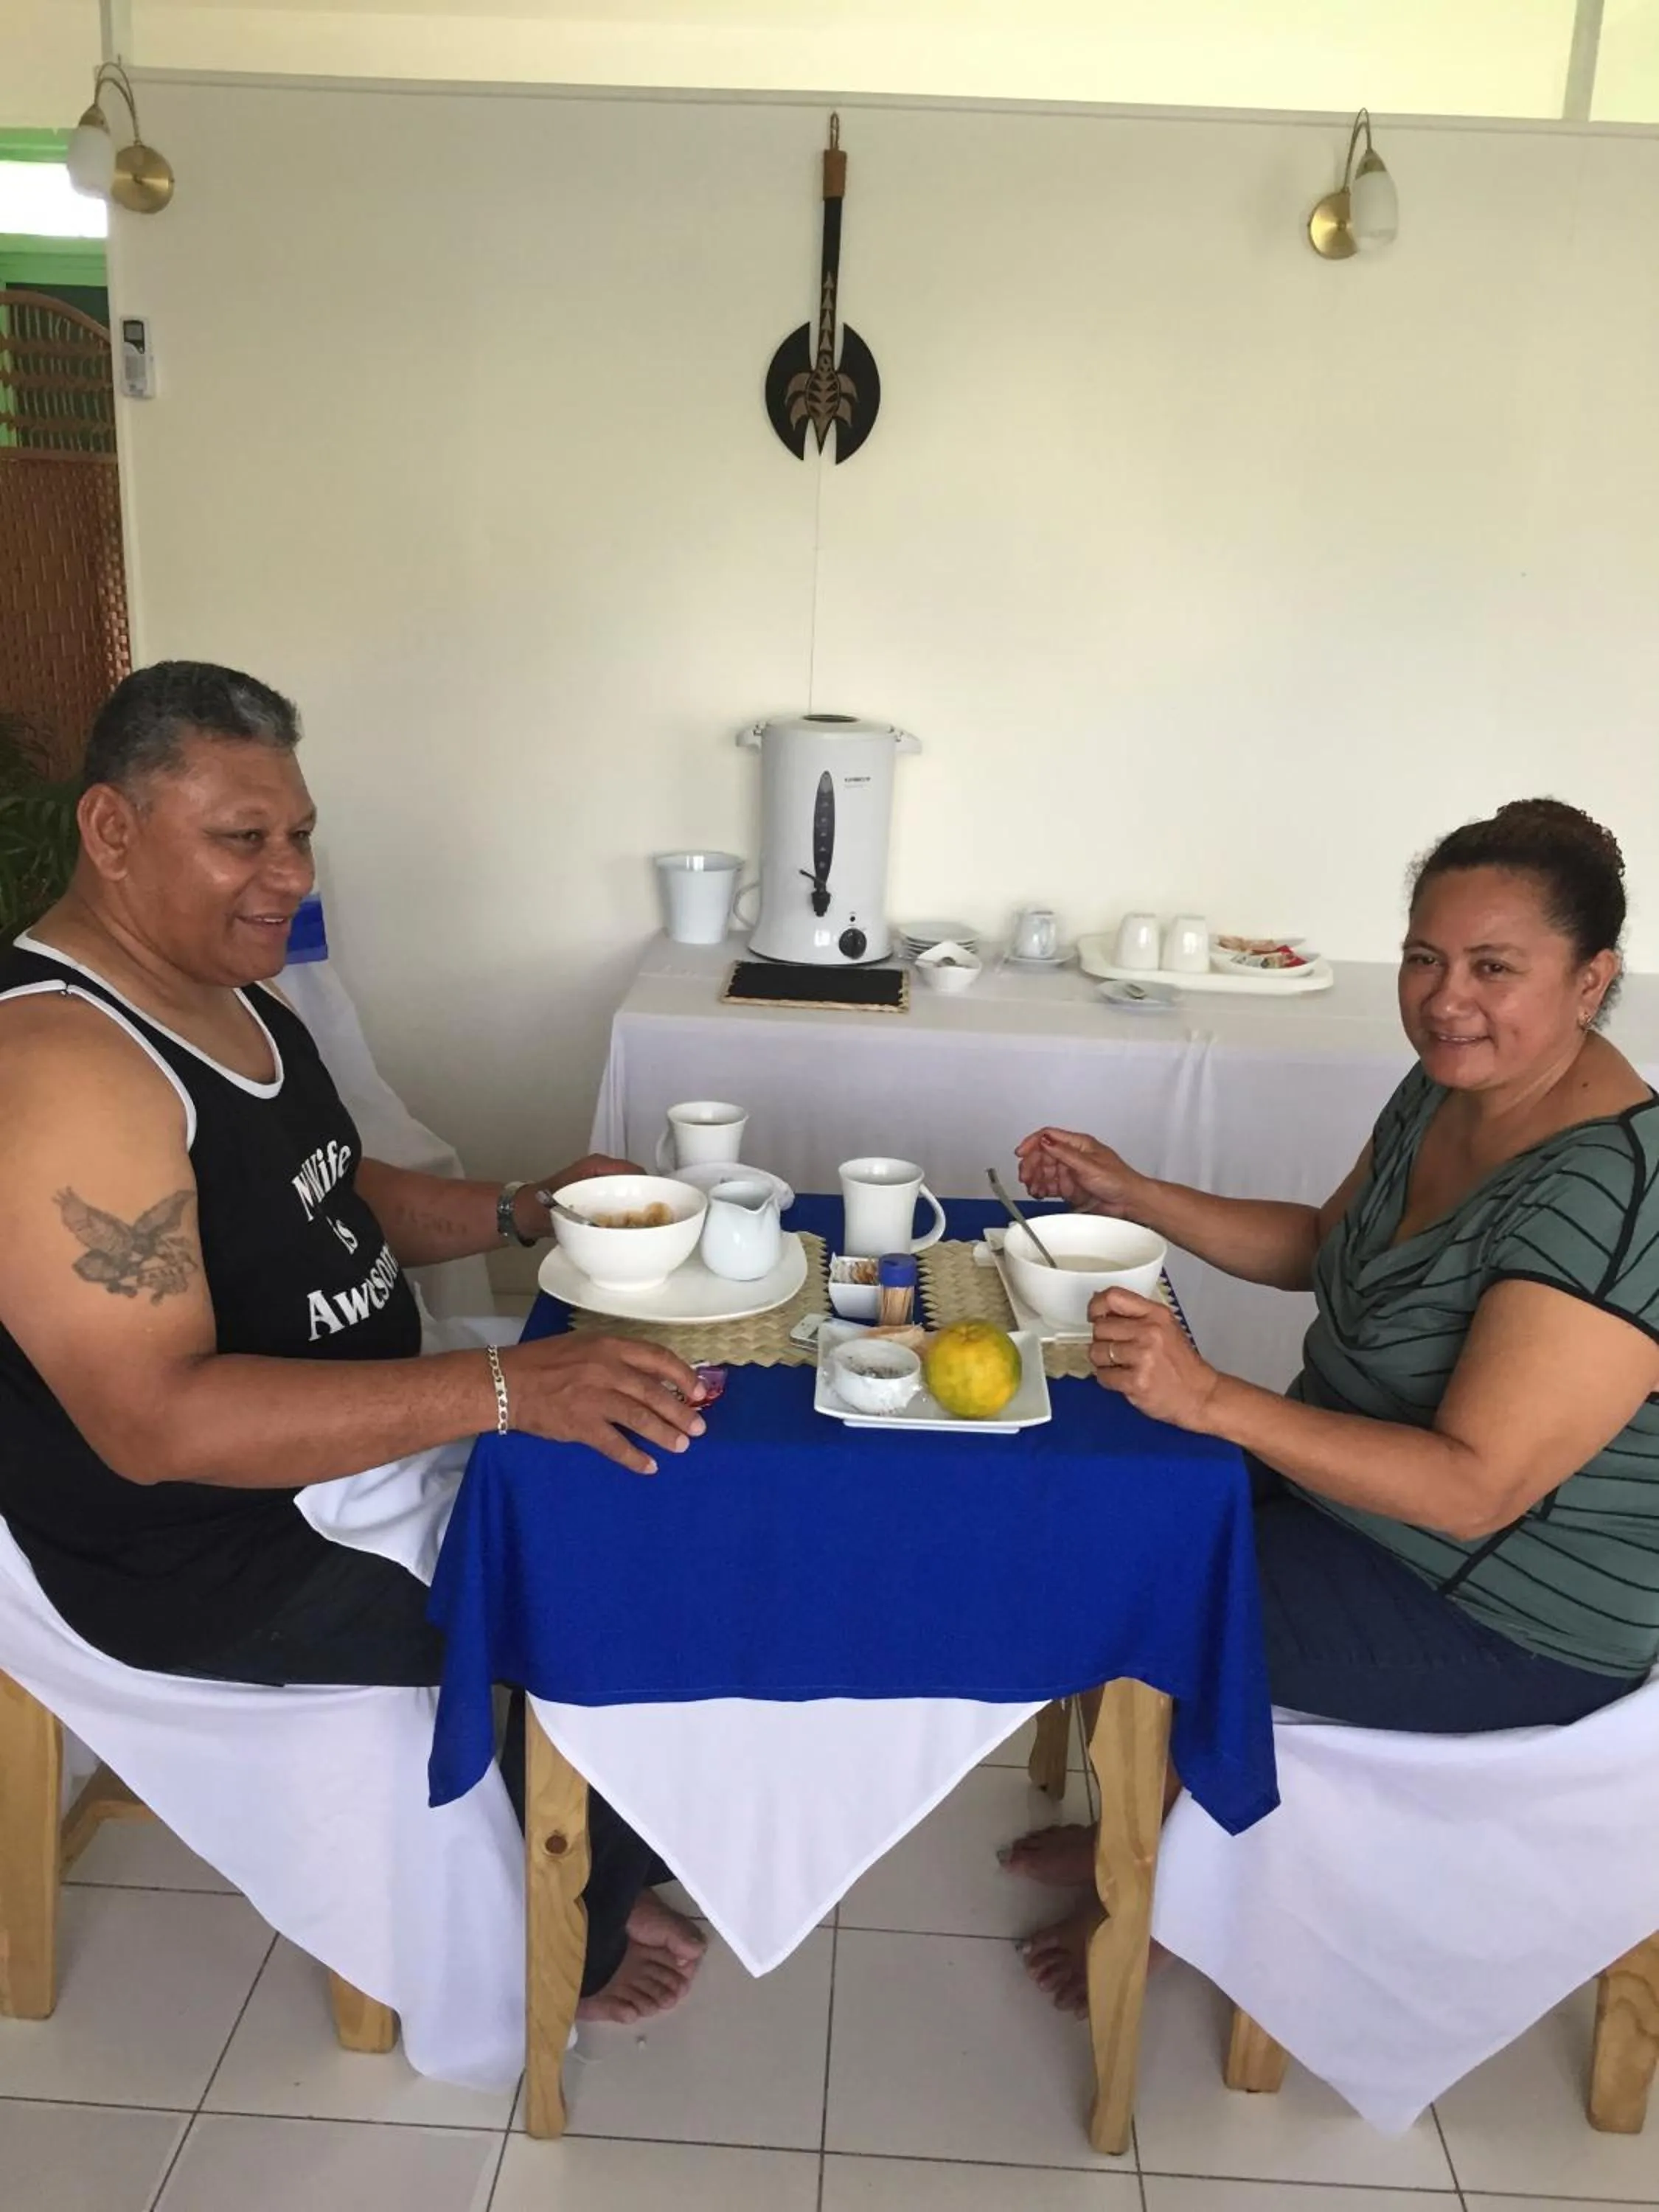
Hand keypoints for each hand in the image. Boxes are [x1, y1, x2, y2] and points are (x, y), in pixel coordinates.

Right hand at [502, 1334, 705, 1474]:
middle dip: (681, 1413)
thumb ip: (616, 1358)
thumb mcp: (584, 1346)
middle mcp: (607, 1369)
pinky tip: (649, 1466)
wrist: (505, 1382)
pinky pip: (615, 1445)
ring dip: (665, 1435)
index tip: (698, 1391)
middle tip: (698, 1428)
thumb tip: (650, 1377)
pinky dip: (635, 1457)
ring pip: (641, 1419)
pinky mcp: (581, 1425)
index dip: (683, 1375)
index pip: (658, 1358)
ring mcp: (594, 1398)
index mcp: (609, 1346)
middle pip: (655, 1393)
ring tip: (680, 1446)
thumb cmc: (544, 1362)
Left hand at [519, 1156, 642, 1239]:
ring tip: (644, 1225)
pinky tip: (627, 1227)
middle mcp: (602, 1169)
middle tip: (654, 1220)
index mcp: (597, 1165)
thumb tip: (616, 1229)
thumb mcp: (568, 1208)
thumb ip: (590, 1217)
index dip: (649, 1187)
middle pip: (636, 1181)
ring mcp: (600, 1181)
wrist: (525, 1213)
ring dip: (637, 1206)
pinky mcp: (598, 1193)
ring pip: (629, 1191)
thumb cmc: (542, 1206)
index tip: (658, 1205)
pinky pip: (620, 1199)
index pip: (635, 1171)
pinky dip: (626, 1211)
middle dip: (646, 1199)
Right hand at [1015, 1128, 1149, 1218]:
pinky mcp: (1070, 1188)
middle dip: (1031, 1164)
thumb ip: (1065, 1154)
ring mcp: (1070, 1172)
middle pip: (1043, 1155)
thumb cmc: (1119, 1180)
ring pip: (1044, 1171)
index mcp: (1079, 1144)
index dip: (1033, 1143)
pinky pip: (1049, 1186)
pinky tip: (1038, 1193)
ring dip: (1035, 1178)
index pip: (1049, 1136)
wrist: (1129, 1202)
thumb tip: (1045, 1141)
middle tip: (1026, 1176)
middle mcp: (1073, 1156)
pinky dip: (1041, 1189)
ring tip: (1032, 1187)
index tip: (1021, 1153)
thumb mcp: (1089, 1165)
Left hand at [1088, 1288, 1220, 1430]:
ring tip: (1120, 1365)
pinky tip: (1124, 1379)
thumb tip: (1100, 1310)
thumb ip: (1136, 1316)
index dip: (1096, 1306)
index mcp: (1156, 1314)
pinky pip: (1102, 1375)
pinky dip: (1108, 1379)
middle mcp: (1150, 1332)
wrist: (1199, 1395)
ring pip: (1097, 1352)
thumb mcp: (1165, 1327)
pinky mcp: (1136, 1381)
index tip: (1094, 1316)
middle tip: (1115, 1349)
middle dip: (1102, 1340)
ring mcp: (1143, 1357)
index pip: (1113, 1297)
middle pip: (1100, 1327)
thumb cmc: (1180, 1363)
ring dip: (1103, 1361)